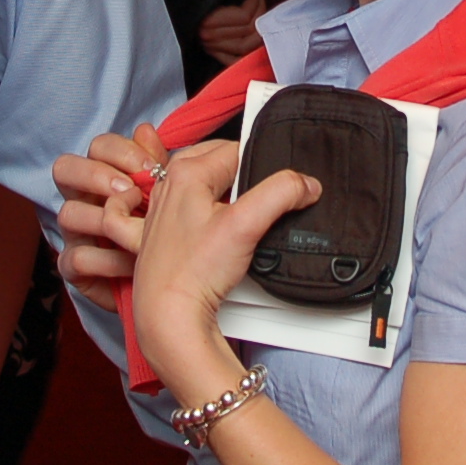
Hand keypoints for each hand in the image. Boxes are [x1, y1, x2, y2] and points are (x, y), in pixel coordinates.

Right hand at [51, 124, 167, 311]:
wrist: (166, 288)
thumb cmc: (164, 235)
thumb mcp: (165, 196)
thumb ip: (154, 164)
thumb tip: (144, 130)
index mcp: (106, 176)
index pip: (98, 147)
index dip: (120, 151)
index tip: (151, 168)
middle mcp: (84, 199)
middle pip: (66, 168)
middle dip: (97, 175)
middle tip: (129, 192)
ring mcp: (74, 233)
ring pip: (67, 213)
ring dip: (105, 221)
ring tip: (136, 232)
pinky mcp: (74, 269)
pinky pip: (76, 258)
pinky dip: (106, 260)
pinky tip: (132, 262)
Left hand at [131, 142, 315, 396]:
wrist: (168, 316)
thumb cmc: (193, 273)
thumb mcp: (246, 226)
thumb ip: (281, 194)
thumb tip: (306, 183)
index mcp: (185, 172)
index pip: (237, 149)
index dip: (262, 166)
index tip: (276, 188)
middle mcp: (167, 185)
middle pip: (218, 162)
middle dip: (242, 177)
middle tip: (256, 205)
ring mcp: (161, 208)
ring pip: (202, 182)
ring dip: (222, 192)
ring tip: (237, 217)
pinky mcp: (159, 232)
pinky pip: (179, 204)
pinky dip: (193, 206)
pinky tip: (205, 222)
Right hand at [196, 0, 266, 65]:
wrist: (178, 1)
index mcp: (208, 21)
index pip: (244, 16)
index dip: (255, 1)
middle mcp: (210, 37)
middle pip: (248, 30)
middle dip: (260, 13)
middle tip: (260, 1)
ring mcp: (213, 48)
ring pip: (245, 47)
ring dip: (258, 33)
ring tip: (261, 18)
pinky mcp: (214, 54)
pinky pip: (235, 60)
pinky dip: (247, 55)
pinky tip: (254, 43)